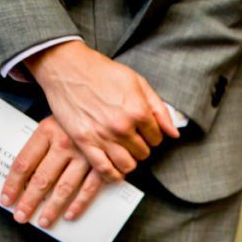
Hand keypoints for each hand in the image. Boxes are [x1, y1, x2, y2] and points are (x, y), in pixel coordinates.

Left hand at [0, 116, 104, 228]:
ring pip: (64, 187)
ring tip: (43, 222)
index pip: (23, 163)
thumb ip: (41, 144)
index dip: (12, 184)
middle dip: (29, 201)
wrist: (109, 105)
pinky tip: (70, 215)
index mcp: (47, 131)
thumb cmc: (77, 116)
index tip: (6, 199)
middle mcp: (64, 144)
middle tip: (20, 217)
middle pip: (41, 179)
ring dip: (52, 208)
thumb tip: (24, 174)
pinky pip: (89, 189)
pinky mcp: (103, 164)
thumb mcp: (54, 120)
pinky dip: (79, 204)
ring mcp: (85, 155)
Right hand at [25, 40, 178, 181]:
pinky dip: (113, 174)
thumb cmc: (102, 72)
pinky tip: (114, 168)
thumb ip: (159, 109)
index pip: (157, 139)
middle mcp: (122, 127)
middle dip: (140, 146)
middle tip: (132, 138)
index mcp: (138, 111)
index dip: (152, 134)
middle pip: (143, 153)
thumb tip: (174, 134)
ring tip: (123, 150)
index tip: (144, 130)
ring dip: (128, 160)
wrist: (66, 67)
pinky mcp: (84, 142)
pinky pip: (105, 170)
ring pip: (128, 165)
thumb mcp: (137, 82)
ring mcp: (102, 136)